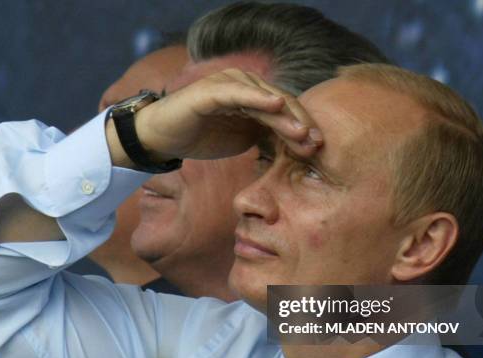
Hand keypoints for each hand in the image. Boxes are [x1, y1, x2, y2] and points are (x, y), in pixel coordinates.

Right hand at [132, 69, 321, 162]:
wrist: (165, 137)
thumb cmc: (203, 137)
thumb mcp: (242, 139)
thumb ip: (266, 136)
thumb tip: (297, 148)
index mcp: (254, 99)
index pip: (285, 112)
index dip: (302, 127)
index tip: (318, 147)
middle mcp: (246, 86)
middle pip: (281, 103)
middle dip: (300, 123)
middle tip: (316, 142)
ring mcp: (230, 84)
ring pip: (265, 98)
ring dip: (285, 115)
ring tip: (302, 131)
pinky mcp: (212, 89)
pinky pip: (238, 93)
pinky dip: (257, 98)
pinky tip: (275, 106)